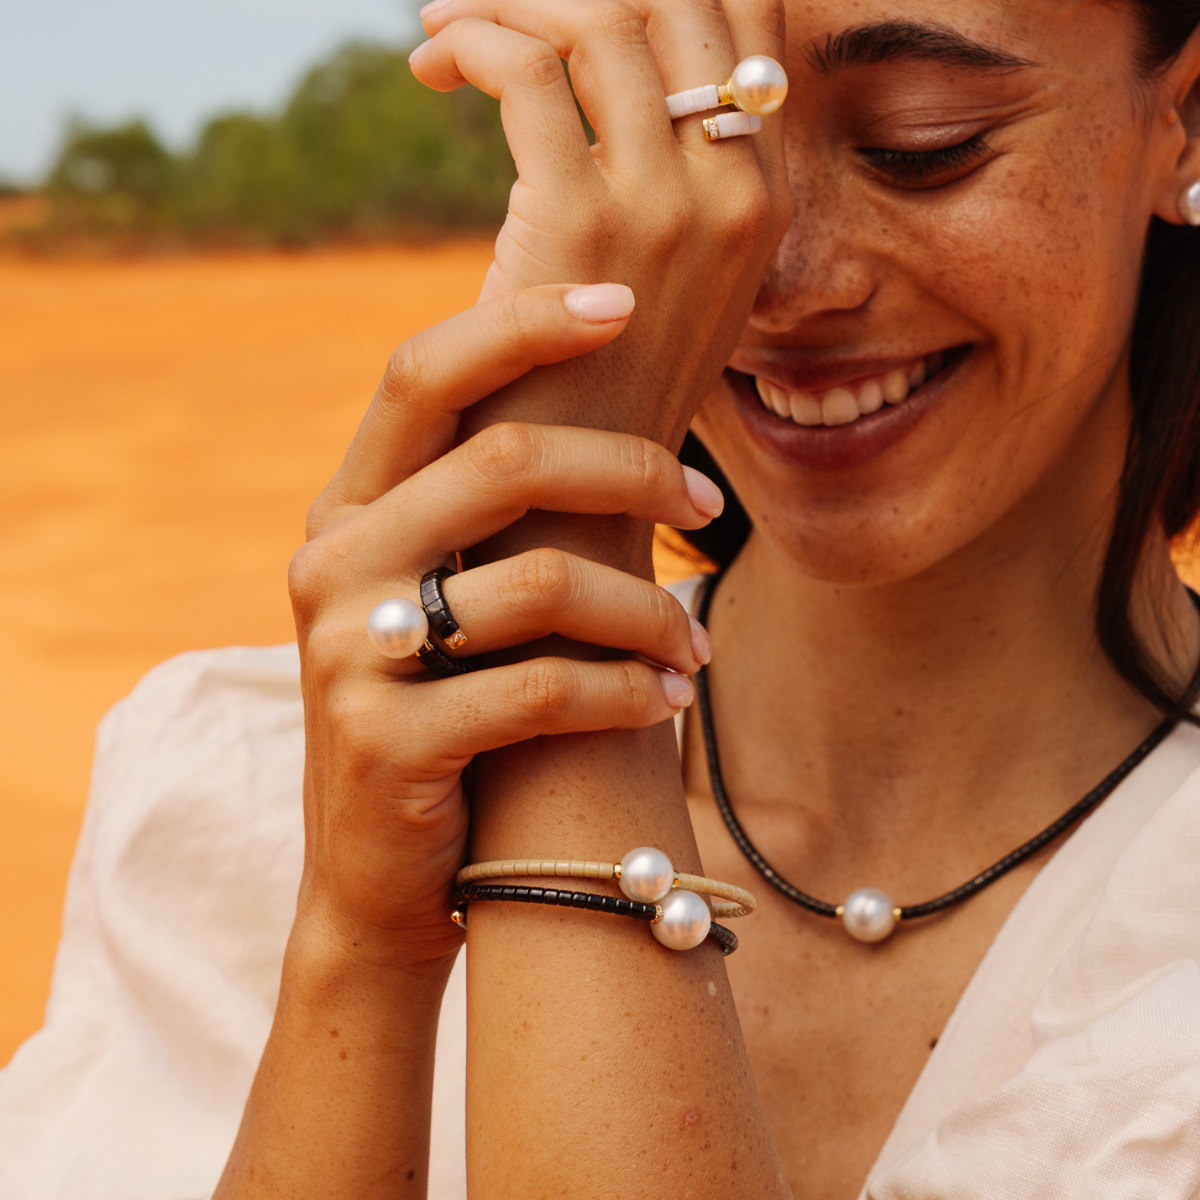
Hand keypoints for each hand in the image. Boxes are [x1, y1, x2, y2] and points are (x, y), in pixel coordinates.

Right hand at [288, 282, 721, 969]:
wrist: (378, 872)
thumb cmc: (439, 709)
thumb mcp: (437, 594)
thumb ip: (479, 510)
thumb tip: (595, 400)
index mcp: (348, 510)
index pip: (425, 373)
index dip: (523, 322)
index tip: (625, 305)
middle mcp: (331, 565)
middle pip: (505, 461)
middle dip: (632, 472)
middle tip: (705, 506)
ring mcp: (351, 656)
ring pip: (541, 582)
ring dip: (646, 608)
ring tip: (694, 641)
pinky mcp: (390, 743)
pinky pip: (544, 689)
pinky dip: (627, 689)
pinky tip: (666, 698)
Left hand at [410, 0, 791, 448]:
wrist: (581, 503)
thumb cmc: (609, 393)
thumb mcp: (674, 285)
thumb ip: (675, 190)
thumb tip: (618, 97)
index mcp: (763, 199)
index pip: (747, 26)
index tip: (571, 2)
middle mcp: (733, 190)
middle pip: (673, 1)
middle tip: (498, 4)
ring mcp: (666, 207)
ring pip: (596, 21)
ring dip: (507, 3)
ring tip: (445, 31)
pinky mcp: (576, 224)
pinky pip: (523, 74)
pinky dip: (469, 44)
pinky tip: (431, 68)